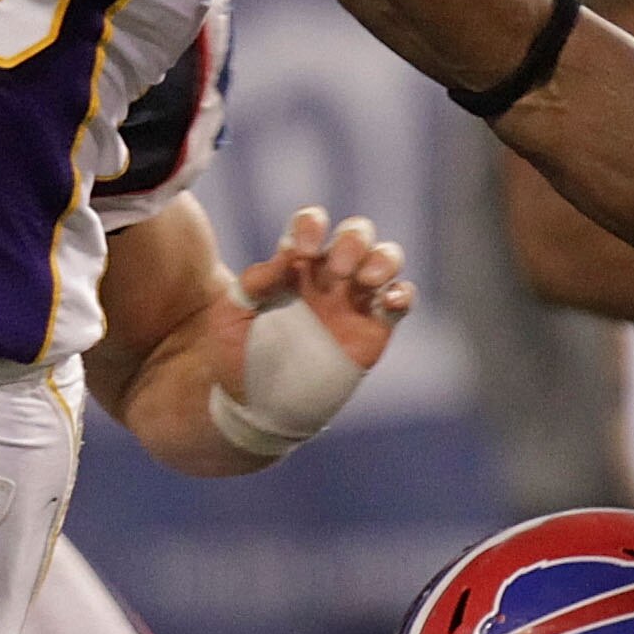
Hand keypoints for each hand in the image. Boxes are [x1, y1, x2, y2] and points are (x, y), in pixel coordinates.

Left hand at [202, 209, 411, 463]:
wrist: (256, 407)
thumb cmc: (237, 357)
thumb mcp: (229, 316)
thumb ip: (253, 283)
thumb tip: (287, 257)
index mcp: (293, 267)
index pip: (310, 226)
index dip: (312, 226)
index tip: (301, 250)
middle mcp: (327, 278)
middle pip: (356, 234)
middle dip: (353, 241)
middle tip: (338, 269)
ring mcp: (353, 303)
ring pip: (384, 259)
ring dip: (382, 259)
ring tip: (365, 279)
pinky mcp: (373, 330)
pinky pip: (400, 300)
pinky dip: (403, 294)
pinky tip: (390, 302)